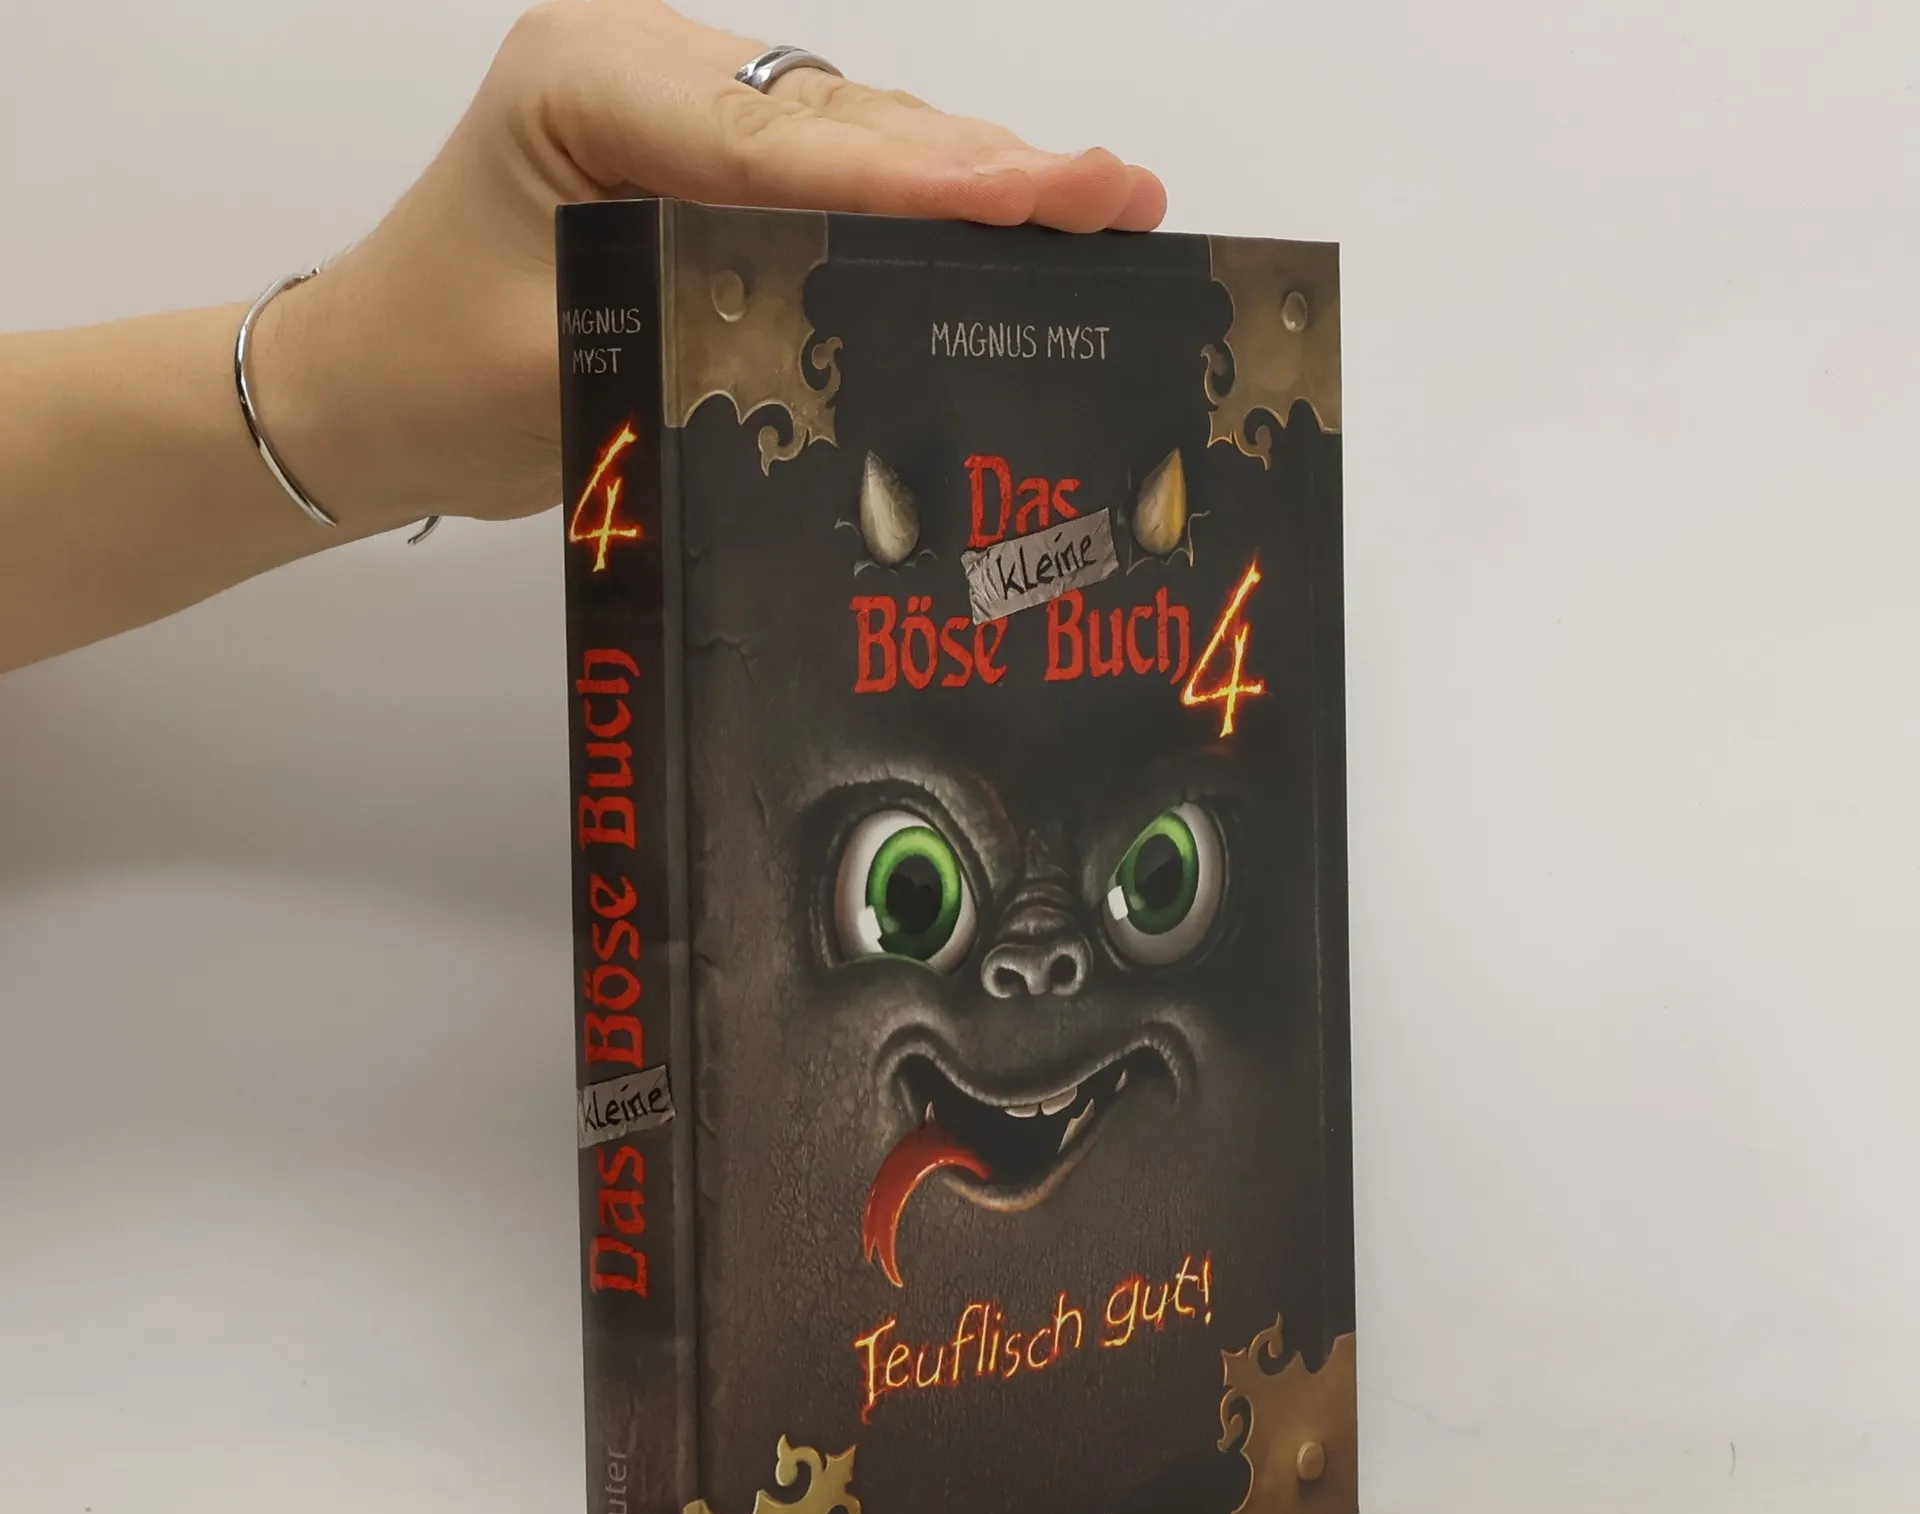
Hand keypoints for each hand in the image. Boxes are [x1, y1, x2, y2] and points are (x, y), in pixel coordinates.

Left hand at [256, 1, 1167, 536]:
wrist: (362, 389)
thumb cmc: (430, 377)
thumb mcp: (568, 367)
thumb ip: (708, 331)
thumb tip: (863, 340)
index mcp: (589, 84)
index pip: (784, 141)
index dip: (917, 180)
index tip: (1036, 201)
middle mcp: (644, 70)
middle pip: (846, 118)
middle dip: (987, 164)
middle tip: (1120, 194)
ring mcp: (679, 106)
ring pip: (856, 132)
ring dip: (976, 175)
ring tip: (1104, 199)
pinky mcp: (702, 157)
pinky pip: (834, 168)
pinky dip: (923, 200)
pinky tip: (1018, 214)